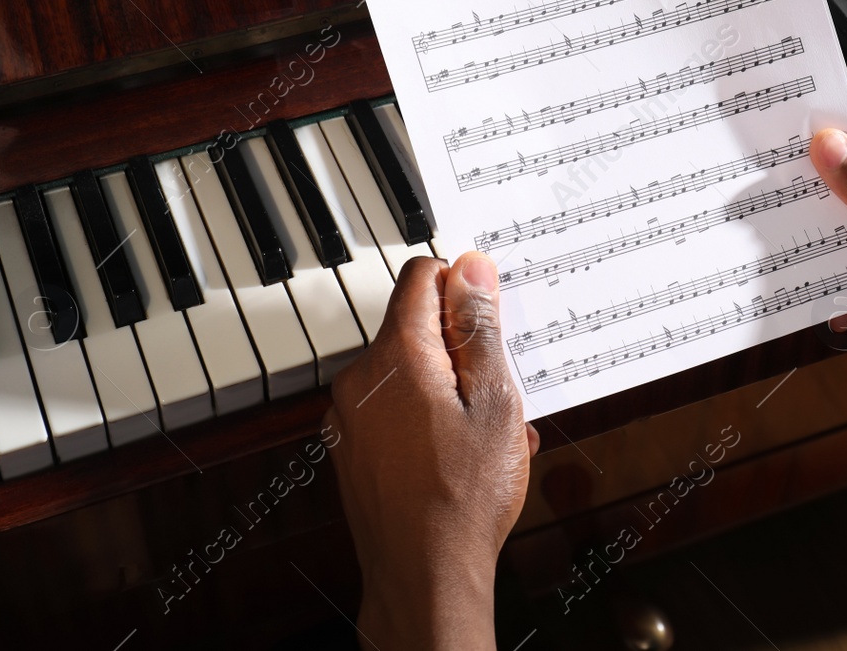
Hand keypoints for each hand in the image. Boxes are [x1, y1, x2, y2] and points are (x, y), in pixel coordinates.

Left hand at [325, 252, 537, 649]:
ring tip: (486, 433)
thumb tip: (470, 268)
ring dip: (447, 388)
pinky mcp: (349, 449)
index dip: (463, 289)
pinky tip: (460, 454)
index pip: (421, 276)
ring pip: (406, 373)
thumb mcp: (495, 400)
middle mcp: (359, 379)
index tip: (490, 321)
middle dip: (460, 349)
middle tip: (498, 393)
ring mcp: (348, 418)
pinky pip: (391, 411)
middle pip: (414, 327)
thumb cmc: (465, 497)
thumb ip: (479, 327)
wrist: (425, 577)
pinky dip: (425, 419)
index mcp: (395, 356)